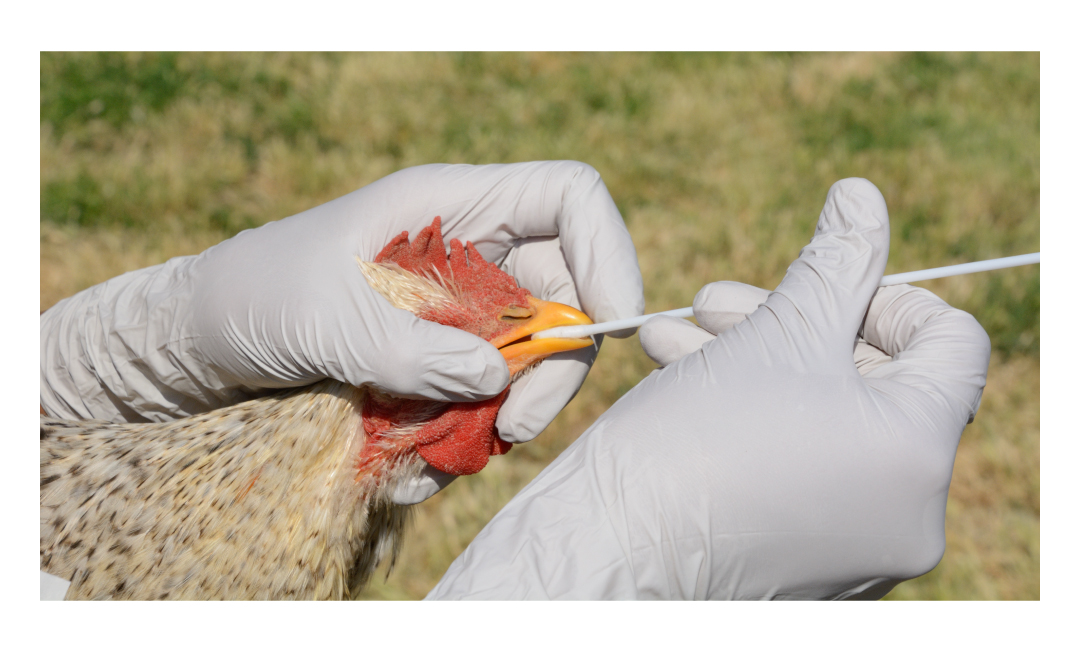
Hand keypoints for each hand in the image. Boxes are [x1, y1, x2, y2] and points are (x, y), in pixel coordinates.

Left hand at [40, 161, 643, 501]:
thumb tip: (497, 382)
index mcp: (453, 206)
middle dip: (554, 365)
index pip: (569, 200)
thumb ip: (412, 351)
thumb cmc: (255, 297)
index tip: (611, 325)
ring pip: (529, 359)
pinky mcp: (443, 359)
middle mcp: (471, 253)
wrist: (205, 340)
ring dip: (500, 414)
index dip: (608, 251)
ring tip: (436, 453)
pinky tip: (409, 464)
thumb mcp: (327, 320)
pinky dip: (461, 437)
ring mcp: (460, 309)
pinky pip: (485, 399)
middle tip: (516, 425)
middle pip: (566, 293)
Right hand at [426, 178, 990, 598]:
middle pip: (880, 379)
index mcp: (917, 451)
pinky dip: (758, 417)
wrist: (610, 552)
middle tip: (720, 300)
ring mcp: (862, 544)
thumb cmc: (691, 443)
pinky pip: (806, 466)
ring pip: (830, 420)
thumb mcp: (774, 332)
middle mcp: (908, 511)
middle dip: (796, 323)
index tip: (820, 285)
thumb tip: (864, 195)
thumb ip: (836, 260)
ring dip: (759, 362)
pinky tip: (684, 374)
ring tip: (680, 332)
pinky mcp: (814, 559)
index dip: (888, 294)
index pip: (953, 343)